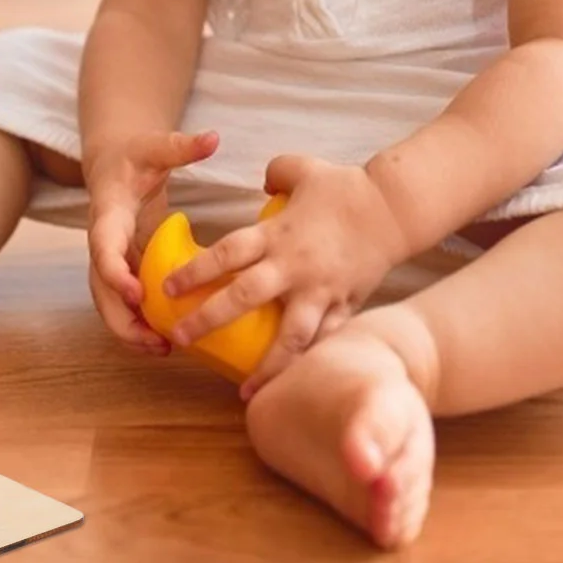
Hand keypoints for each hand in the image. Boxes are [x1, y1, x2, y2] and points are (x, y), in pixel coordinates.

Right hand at [84, 129, 218, 354]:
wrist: (114, 163)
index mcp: (107, 213)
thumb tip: (213, 137)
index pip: (102, 246)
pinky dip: (137, 323)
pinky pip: (123, 303)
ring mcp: (111, 258)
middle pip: (100, 287)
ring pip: (108, 302)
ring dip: (129, 329)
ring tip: (161, 349)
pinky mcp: (124, 268)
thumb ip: (181, 145)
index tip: (137, 293)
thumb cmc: (135, 155)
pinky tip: (164, 340)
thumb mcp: (156, 146)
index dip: (114, 272)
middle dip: (121, 317)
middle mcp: (103, 241)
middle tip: (153, 339)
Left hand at [161, 155, 408, 393]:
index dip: (195, 271)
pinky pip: (325, 341)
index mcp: (277, 234)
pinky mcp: (345, 306)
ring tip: (245, 393)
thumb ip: (275, 173)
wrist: (395, 209)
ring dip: (266, 367)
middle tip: (179, 338)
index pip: (227, 253)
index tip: (167, 288)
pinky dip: (309, 364)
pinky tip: (296, 387)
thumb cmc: (345, 187)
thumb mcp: (302, 169)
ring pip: (290, 337)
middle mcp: (294, 267)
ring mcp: (321, 291)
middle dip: (208, 320)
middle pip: (244, 297)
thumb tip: (262, 183)